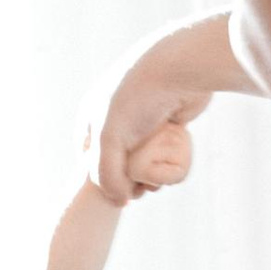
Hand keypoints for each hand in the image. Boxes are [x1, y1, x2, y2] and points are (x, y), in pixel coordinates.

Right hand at [88, 13, 241, 200]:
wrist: (179, 67)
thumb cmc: (138, 98)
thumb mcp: (110, 139)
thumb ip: (107, 175)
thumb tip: (119, 201)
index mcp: (91, 118)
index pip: (90, 164)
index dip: (106, 183)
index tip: (125, 193)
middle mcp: (113, 118)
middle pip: (118, 164)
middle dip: (131, 180)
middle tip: (145, 188)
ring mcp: (141, 120)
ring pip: (142, 160)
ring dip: (151, 172)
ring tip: (160, 173)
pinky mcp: (165, 120)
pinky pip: (162, 150)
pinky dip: (168, 158)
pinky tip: (172, 160)